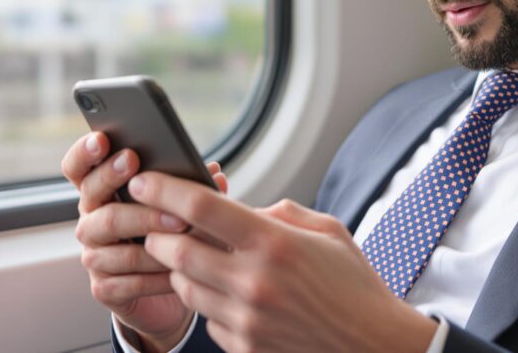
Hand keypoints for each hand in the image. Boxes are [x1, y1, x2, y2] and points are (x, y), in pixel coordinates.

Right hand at [61, 132, 228, 350]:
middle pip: (94, 196)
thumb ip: (189, 186)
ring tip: (182, 226)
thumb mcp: (179, 206)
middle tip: (151, 181)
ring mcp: (94, 255)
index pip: (78, 168)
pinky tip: (177, 270)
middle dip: (122, 185)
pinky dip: (155, 273)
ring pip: (113, 236)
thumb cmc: (172, 237)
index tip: (102, 139)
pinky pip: (126, 278)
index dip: (85, 152)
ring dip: (150, 230)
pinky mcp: (104, 288)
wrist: (167, 292)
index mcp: (103, 194)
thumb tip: (214, 171)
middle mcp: (91, 221)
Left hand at [127, 173, 437, 352]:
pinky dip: (209, 301)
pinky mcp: (243, 347)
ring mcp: (246, 320)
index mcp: (275, 243)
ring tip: (196, 257)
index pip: (201, 208)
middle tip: (158, 224)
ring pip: (185, 286)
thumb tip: (238, 210)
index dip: (165, 190)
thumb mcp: (325, 230)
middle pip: (177, 250)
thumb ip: (276, 213)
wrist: (372, 344)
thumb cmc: (352, 283)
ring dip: (181, 268)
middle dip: (158, 233)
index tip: (145, 180)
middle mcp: (254, 282)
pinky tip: (231, 294)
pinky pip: (207, 318)